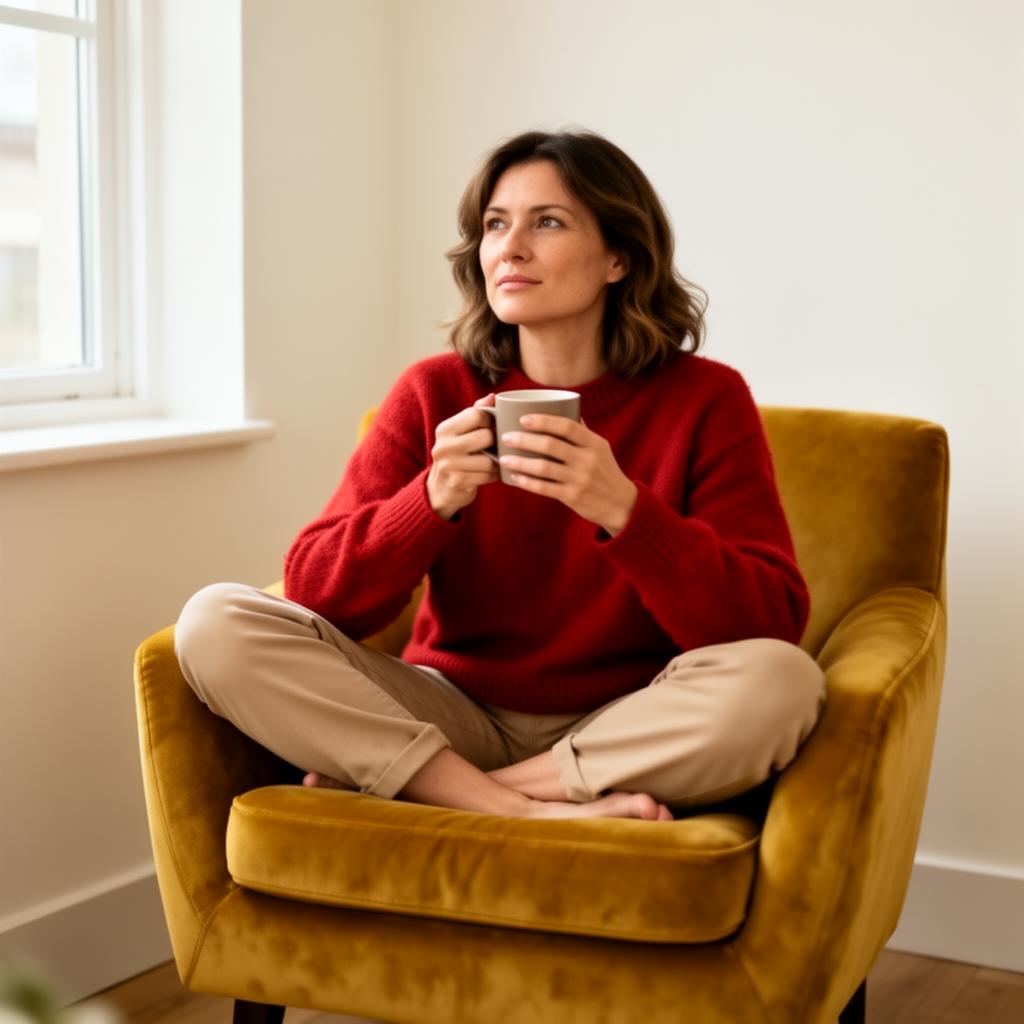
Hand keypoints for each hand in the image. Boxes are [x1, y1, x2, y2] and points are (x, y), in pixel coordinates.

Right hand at [426, 394, 498, 519]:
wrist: (441, 488)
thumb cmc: (457, 454)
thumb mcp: (460, 432)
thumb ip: (475, 413)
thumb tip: (493, 396)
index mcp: (445, 429)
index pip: (476, 414)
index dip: (491, 420)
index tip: (492, 426)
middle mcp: (444, 446)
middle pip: (486, 436)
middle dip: (495, 442)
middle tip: (496, 446)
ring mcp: (450, 465)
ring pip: (489, 459)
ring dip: (497, 461)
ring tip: (495, 460)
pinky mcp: (459, 481)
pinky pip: (488, 475)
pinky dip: (494, 475)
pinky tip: (490, 473)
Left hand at [498, 414, 637, 534]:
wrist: (621, 505)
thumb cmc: (605, 472)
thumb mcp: (600, 449)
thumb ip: (582, 432)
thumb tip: (566, 408)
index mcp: (594, 444)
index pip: (567, 426)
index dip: (543, 421)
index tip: (523, 419)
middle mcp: (588, 460)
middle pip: (551, 445)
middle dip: (524, 439)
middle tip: (505, 437)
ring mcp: (580, 479)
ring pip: (544, 468)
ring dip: (520, 462)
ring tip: (503, 458)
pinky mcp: (573, 497)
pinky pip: (545, 488)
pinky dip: (528, 482)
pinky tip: (515, 478)